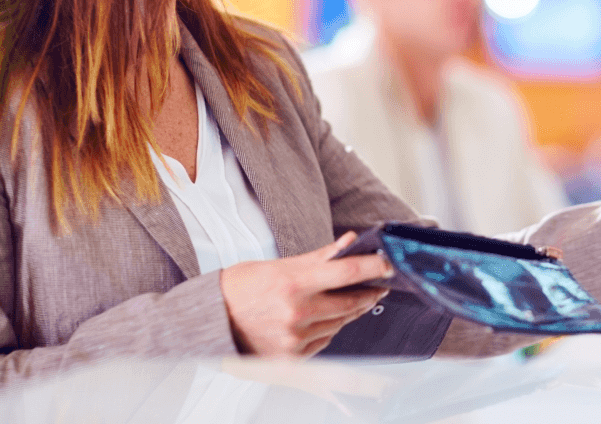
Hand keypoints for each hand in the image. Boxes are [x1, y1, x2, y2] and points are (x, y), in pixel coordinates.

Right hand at [219, 232, 391, 357]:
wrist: (210, 321)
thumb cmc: (240, 288)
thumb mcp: (278, 264)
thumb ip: (318, 257)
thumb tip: (349, 242)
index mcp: (293, 284)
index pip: (347, 273)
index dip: (374, 268)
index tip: (390, 265)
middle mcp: (296, 313)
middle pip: (350, 303)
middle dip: (369, 292)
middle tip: (379, 284)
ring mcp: (294, 339)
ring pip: (340, 323)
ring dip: (351, 310)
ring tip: (353, 298)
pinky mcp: (291, 359)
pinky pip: (325, 341)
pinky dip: (330, 328)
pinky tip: (326, 318)